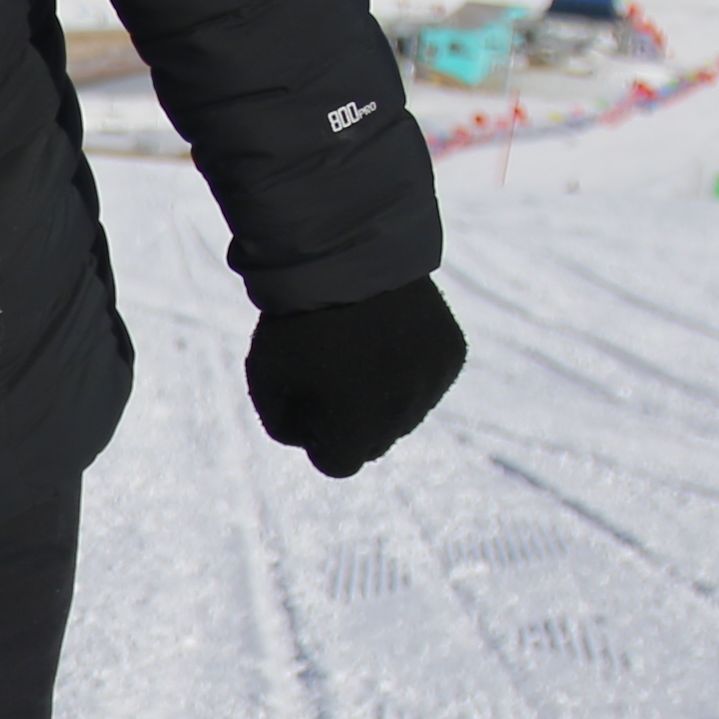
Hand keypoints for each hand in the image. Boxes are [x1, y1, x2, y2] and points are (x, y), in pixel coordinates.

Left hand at [245, 278, 465, 477]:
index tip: (307, 398)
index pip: (337, 463)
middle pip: (374, 443)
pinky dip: (409, 368)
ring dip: (383, 395)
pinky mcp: (451, 354)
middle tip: (331, 373)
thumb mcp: (267, 380)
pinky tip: (387, 337)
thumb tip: (313, 438)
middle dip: (351, 420)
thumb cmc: (296, 323)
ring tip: (359, 350)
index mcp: (356, 431)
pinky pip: (428, 380)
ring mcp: (432, 384)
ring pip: (404, 413)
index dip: (316, 433)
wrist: (347, 255)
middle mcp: (402, 416)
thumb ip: (285, 426)